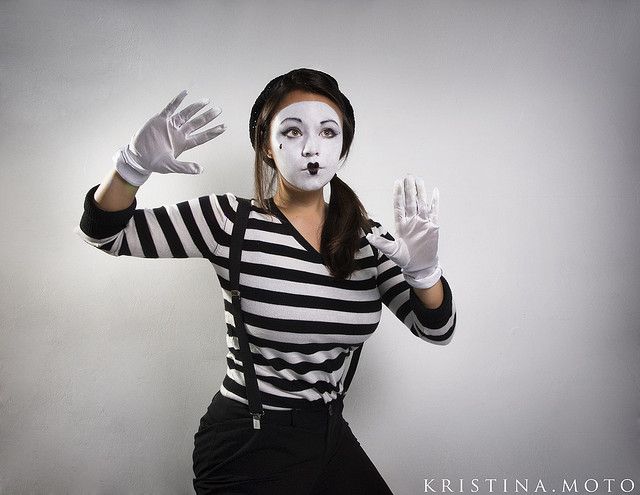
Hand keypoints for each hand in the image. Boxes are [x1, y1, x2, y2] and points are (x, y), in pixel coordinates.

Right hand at [114, 90, 225, 185]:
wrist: (139, 157)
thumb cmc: (155, 163)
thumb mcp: (171, 166)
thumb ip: (185, 167)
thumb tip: (200, 170)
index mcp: (184, 143)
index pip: (202, 137)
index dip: (213, 132)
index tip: (224, 126)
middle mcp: (179, 133)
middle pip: (197, 123)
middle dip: (208, 116)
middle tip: (218, 110)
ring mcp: (171, 125)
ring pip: (186, 114)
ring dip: (196, 107)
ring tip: (206, 101)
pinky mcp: (160, 119)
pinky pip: (170, 108)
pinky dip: (177, 100)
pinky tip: (185, 93)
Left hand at [366, 174, 441, 288]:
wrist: (419, 267)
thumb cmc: (404, 259)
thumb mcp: (391, 251)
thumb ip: (381, 243)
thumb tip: (368, 236)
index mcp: (401, 224)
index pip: (399, 206)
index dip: (398, 194)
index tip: (397, 183)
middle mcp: (412, 221)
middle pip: (410, 201)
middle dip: (409, 189)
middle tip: (409, 176)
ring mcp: (422, 223)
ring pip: (422, 204)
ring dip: (421, 192)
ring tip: (419, 180)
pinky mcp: (432, 227)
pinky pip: (434, 212)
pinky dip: (435, 202)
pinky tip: (435, 191)